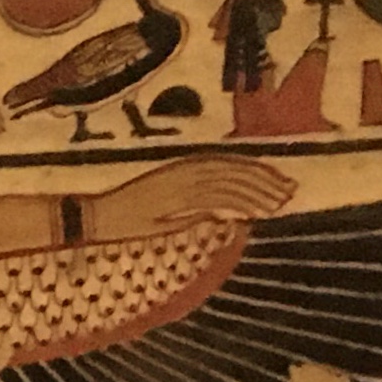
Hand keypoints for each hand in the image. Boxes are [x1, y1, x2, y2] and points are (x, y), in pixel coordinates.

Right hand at [82, 154, 292, 242]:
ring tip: (279, 205)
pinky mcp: (172, 199)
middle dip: (265, 182)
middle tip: (290, 193)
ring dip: (257, 193)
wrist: (92, 216)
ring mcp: (179, 184)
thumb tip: (224, 216)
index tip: (281, 183)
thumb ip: (195, 210)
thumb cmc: (123, 216)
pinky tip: (256, 214)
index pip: (229, 165)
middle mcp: (184, 171)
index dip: (258, 172)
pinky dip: (238, 204)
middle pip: (235, 171)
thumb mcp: (165, 211)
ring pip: (230, 183)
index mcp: (182, 168)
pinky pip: (214, 198)